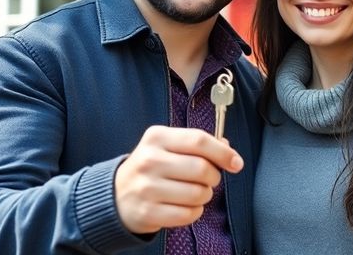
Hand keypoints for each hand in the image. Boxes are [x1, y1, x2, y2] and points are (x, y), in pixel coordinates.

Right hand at [114, 125, 243, 233]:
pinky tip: (186, 206)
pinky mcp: (148, 212)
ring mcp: (147, 187)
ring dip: (205, 195)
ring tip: (194, 193)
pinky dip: (195, 211)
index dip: (223, 153)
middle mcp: (150, 160)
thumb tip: (227, 147)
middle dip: (214, 177)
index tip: (236, 163)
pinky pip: (188, 214)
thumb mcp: (166, 146)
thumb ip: (196, 143)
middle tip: (209, 180)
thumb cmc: (150, 168)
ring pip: (198, 193)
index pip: (199, 140)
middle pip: (202, 168)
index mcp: (157, 137)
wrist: (116, 195)